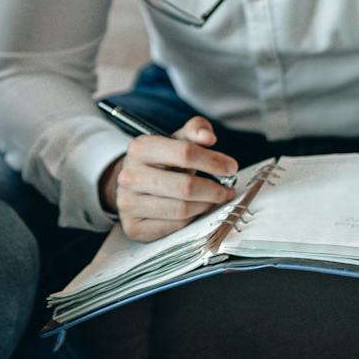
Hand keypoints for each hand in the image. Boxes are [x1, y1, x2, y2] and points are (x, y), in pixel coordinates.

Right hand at [98, 115, 238, 241]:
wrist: (132, 185)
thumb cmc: (162, 162)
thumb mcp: (177, 140)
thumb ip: (196, 130)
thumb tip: (208, 137)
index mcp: (140, 148)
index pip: (184, 153)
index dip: (213, 161)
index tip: (231, 167)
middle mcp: (129, 176)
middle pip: (185, 187)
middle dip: (214, 190)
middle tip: (227, 191)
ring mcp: (128, 203)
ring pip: (181, 210)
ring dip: (205, 206)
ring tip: (213, 200)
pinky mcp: (133, 227)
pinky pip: (174, 227)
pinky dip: (190, 220)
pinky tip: (194, 211)